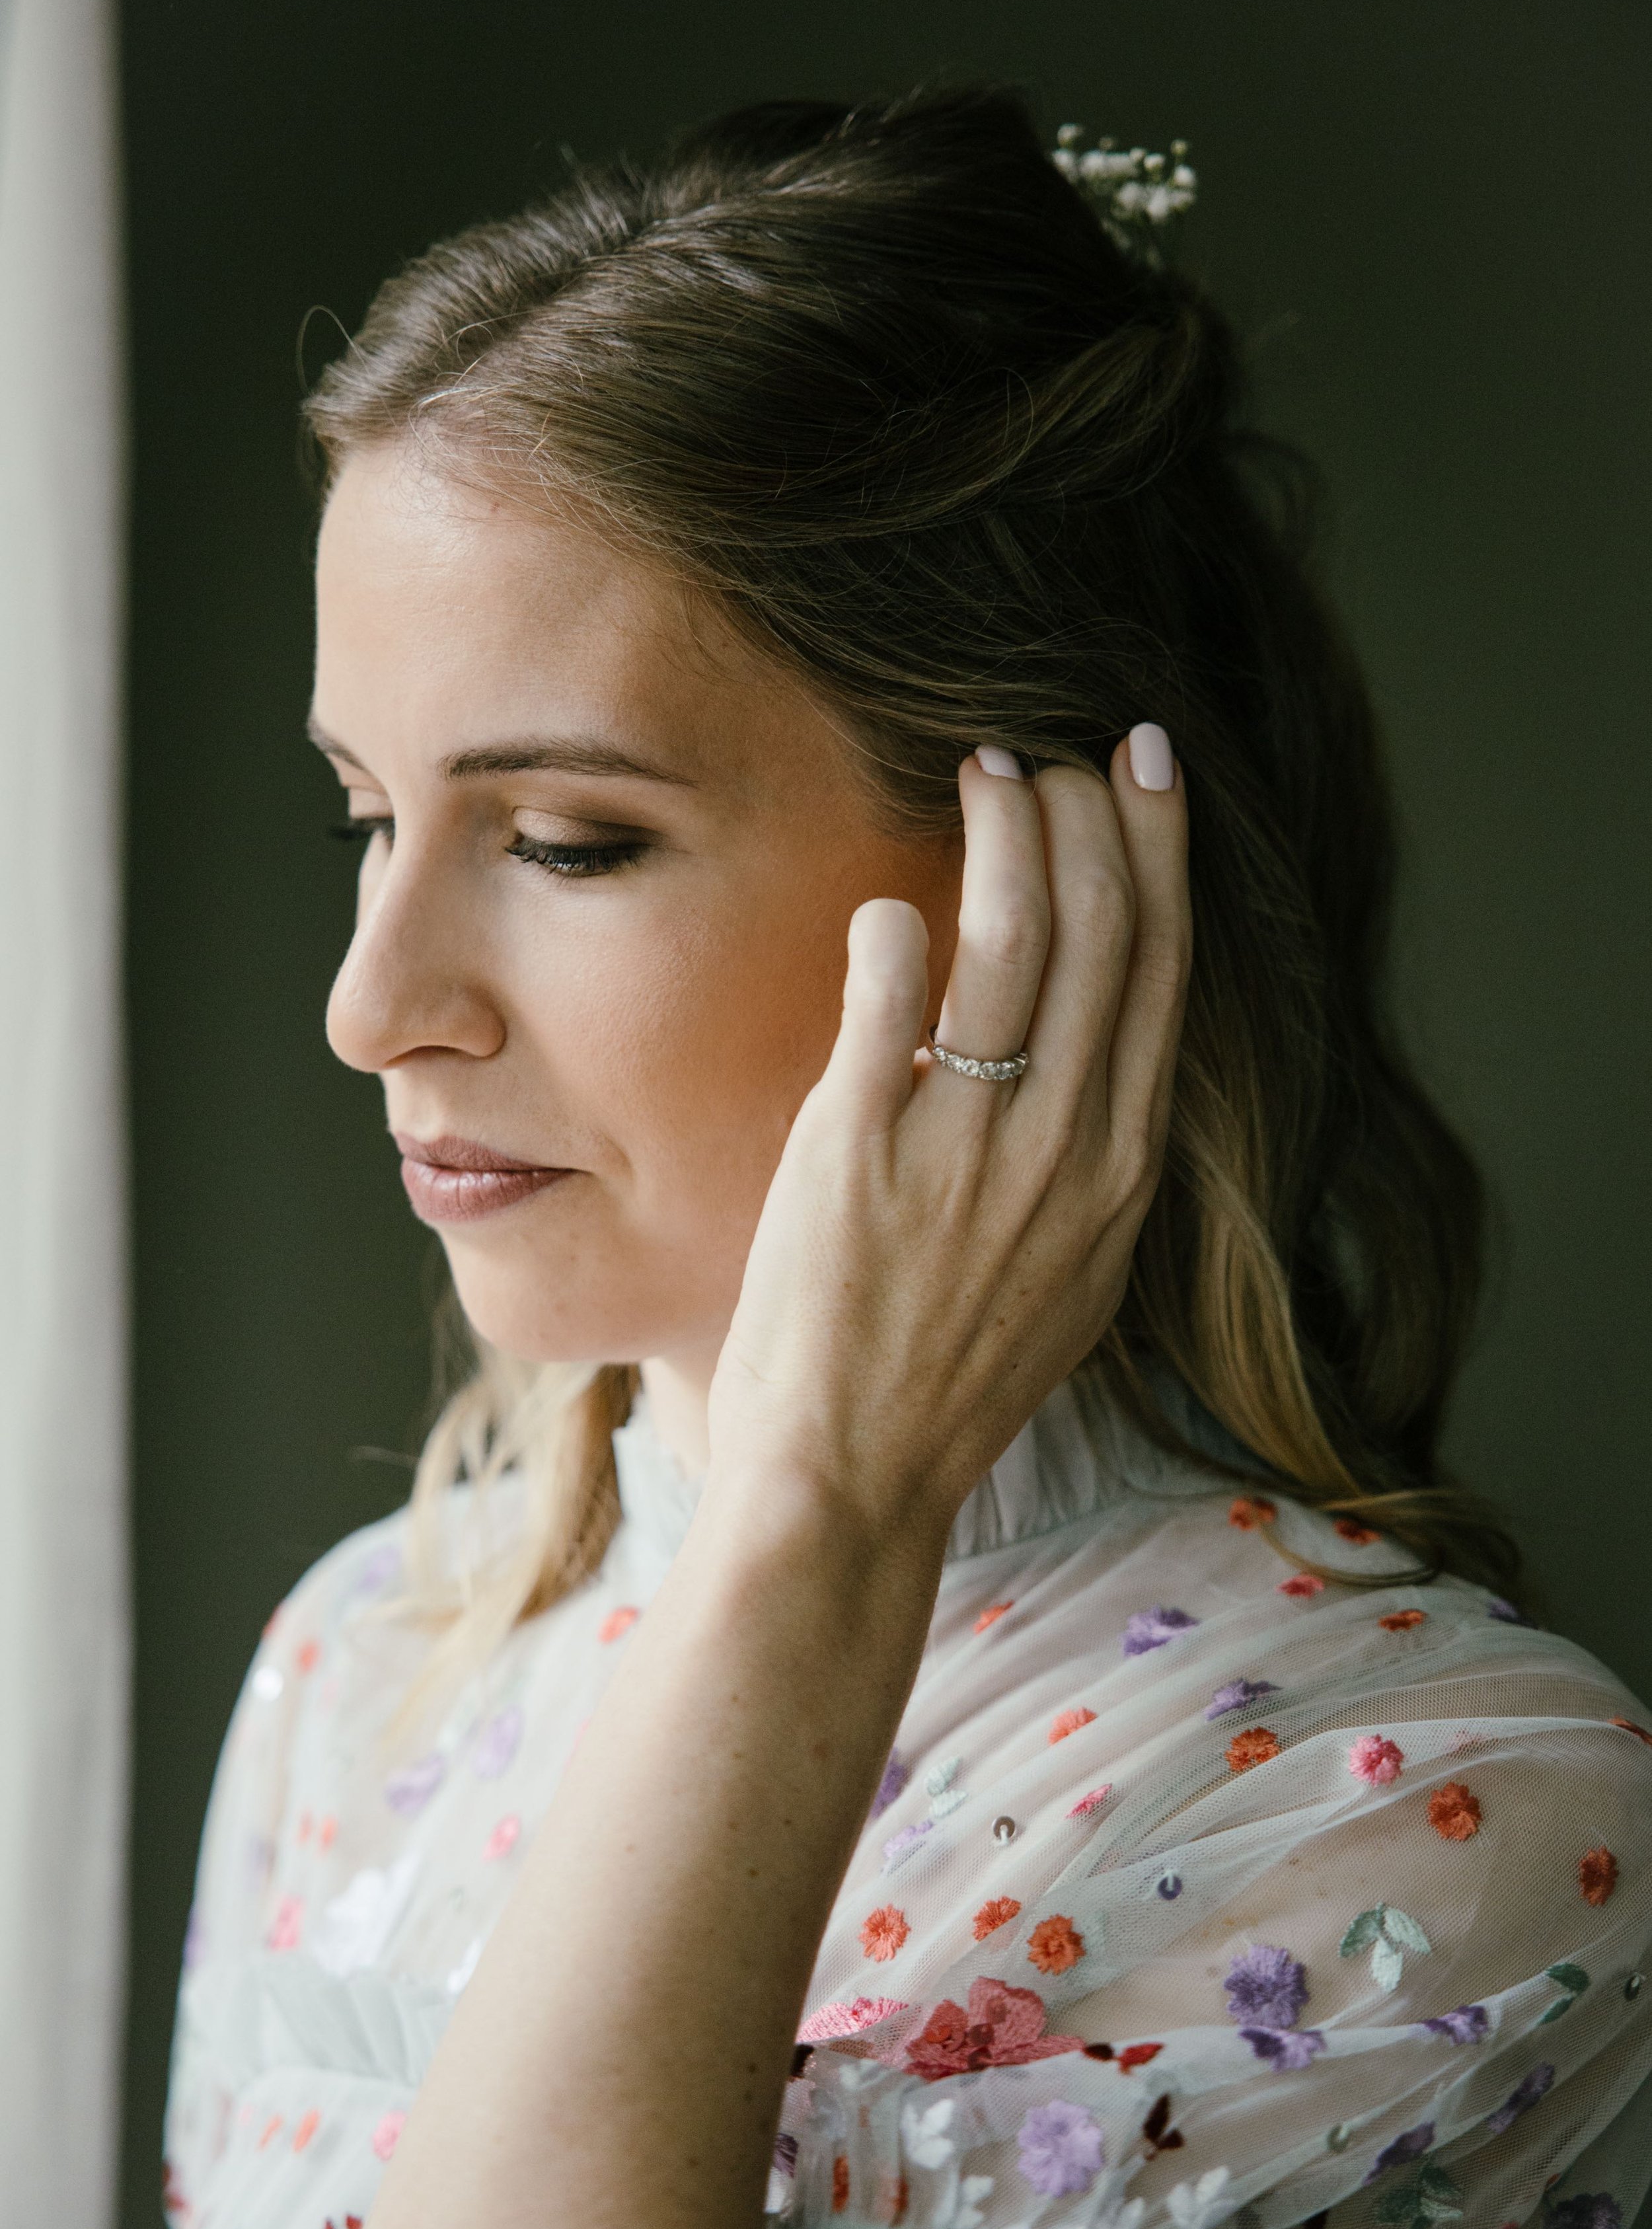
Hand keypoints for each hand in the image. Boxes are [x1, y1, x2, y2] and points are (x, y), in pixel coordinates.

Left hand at [706, 731, 1190, 1553]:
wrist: (855, 1476)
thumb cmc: (949, 1377)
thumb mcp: (1063, 1270)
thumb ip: (1078, 1160)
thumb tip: (1074, 1057)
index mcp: (1120, 1171)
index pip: (1163, 973)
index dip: (1159, 856)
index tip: (1145, 773)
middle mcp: (1064, 1147)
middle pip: (1108, 933)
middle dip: (1092, 817)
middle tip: (1055, 752)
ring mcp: (968, 1148)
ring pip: (1017, 940)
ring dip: (1009, 836)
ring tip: (984, 769)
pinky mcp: (863, 1150)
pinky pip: (893, 1002)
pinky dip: (899, 932)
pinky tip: (892, 899)